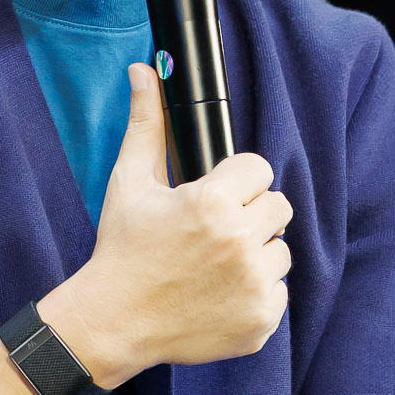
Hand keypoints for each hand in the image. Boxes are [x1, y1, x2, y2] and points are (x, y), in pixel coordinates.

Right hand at [39, 65, 291, 386]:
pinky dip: (256, 294)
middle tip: (215, 232)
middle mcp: (239, 242)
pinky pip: (279, 291)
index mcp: (212, 202)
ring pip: (282, 250)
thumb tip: (144, 71)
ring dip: (257, 254)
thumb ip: (147, 125)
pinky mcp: (261, 320)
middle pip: (279, 206)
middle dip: (251, 214)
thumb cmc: (122, 251)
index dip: (238, 181)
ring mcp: (254, 284)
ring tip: (215, 265)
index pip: (260, 169)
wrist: (112, 323)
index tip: (216, 196)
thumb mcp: (130, 183)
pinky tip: (220, 295)